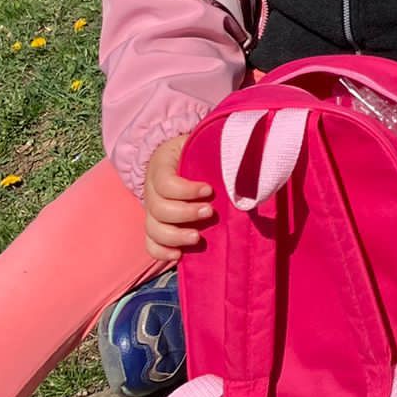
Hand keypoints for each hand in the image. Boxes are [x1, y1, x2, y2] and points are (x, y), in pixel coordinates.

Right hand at [143, 134, 212, 261]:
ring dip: (176, 236)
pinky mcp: (155, 225)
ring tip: (197, 237)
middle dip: (186, 214)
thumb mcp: (201, 141)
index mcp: (161, 165)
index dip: (186, 190)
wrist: (175, 156)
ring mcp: (151, 210)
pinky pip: (150, 243)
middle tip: (209, 212)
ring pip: (153, 229)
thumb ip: (218, 150)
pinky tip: (179, 255)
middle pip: (159, 209)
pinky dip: (162, 252)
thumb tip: (247, 159)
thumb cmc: (195, 149)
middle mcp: (151, 190)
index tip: (209, 190)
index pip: (165, 182)